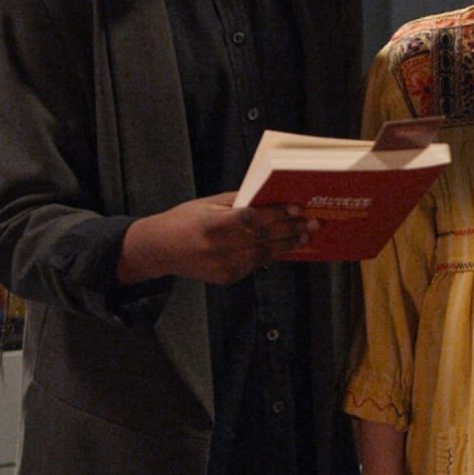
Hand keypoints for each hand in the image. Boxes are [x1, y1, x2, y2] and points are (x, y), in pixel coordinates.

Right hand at [120, 195, 314, 284]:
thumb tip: (270, 196)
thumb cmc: (184, 220)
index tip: (296, 208)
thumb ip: (238, 201)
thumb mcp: (208, 204)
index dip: (275, 215)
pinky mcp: (227, 278)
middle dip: (290, 230)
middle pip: (262, 238)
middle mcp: (217, 249)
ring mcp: (222, 266)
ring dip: (287, 244)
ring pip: (264, 254)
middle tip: (313, 222)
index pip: (250, 220)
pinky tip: (287, 245)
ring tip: (306, 234)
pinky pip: (256, 265)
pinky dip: (273, 254)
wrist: (159, 250)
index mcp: (211, 226)